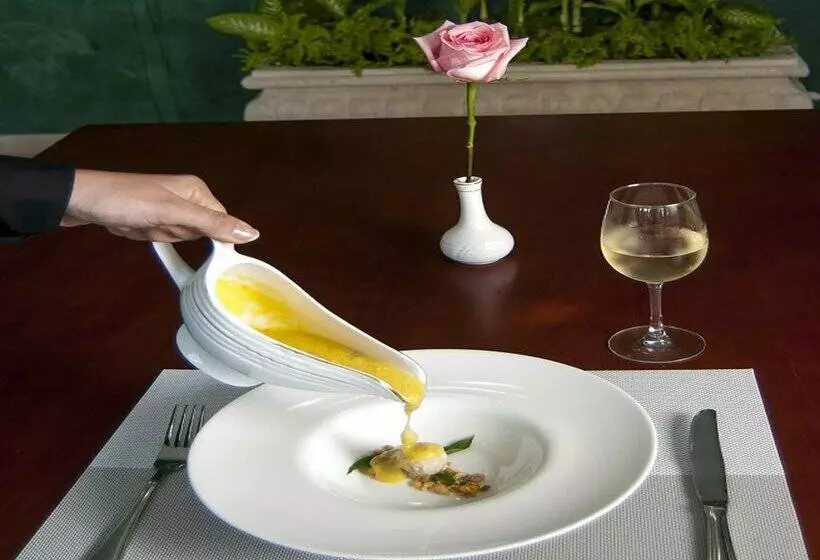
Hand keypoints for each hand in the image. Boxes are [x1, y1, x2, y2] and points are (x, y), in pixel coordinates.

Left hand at [61, 170, 259, 242]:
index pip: (221, 222)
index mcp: (197, 190)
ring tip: (144, 224)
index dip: (209, 237)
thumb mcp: (173, 213)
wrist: (81, 200)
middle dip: (179, 236)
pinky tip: (136, 228)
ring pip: (182, 237)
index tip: (187, 238)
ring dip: (163, 238)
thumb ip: (213, 224)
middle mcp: (187, 197)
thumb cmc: (127, 201)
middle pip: (202, 232)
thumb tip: (254, 233)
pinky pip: (165, 238)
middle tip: (158, 225)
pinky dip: (152, 239)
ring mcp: (169, 209)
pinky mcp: (154, 219)